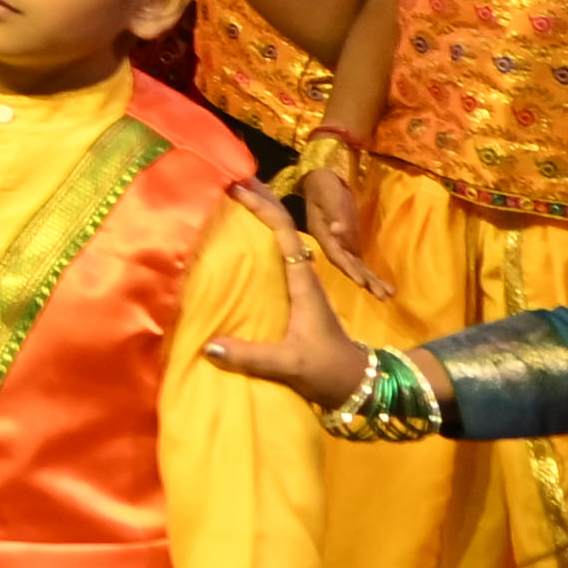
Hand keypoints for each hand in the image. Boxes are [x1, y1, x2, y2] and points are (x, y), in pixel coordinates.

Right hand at [198, 181, 378, 405]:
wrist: (360, 386)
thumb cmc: (329, 370)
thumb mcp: (291, 365)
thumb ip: (251, 357)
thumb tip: (208, 346)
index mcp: (305, 284)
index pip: (284, 234)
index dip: (262, 208)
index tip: (237, 187)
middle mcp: (304, 278)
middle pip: (282, 228)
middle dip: (259, 203)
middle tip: (229, 182)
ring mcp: (302, 287)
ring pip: (281, 242)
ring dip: (260, 220)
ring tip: (233, 203)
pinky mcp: (297, 299)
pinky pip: (276, 260)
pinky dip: (260, 242)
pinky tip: (243, 243)